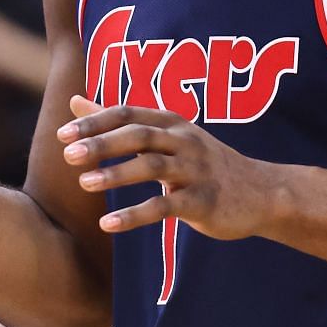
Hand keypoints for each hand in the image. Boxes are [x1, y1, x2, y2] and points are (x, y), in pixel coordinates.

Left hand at [59, 95, 283, 239]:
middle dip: (103, 143)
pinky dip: (135, 215)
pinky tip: (108, 224)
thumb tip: (74, 102)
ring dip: (117, 174)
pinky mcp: (203, 201)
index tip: (63, 134)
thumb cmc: (202, 164)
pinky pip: (166, 207)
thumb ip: (118, 122)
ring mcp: (196, 171)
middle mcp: (184, 140)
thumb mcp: (165, 136)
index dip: (95, 122)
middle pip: (139, 135)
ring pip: (153, 167)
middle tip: (69, 155)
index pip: (128, 114)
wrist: (262, 193)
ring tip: (84, 183)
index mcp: (171, 122)